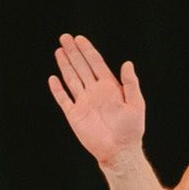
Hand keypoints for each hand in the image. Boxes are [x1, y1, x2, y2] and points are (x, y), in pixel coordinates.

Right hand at [48, 33, 145, 166]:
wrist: (120, 152)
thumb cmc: (131, 131)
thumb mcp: (136, 105)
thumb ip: (131, 84)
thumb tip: (127, 63)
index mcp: (109, 88)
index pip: (96, 64)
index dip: (88, 50)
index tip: (79, 38)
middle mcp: (95, 92)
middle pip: (81, 67)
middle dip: (73, 52)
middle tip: (65, 37)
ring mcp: (84, 103)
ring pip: (72, 79)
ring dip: (65, 65)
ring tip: (59, 50)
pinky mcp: (75, 116)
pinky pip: (64, 99)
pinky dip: (58, 89)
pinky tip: (53, 78)